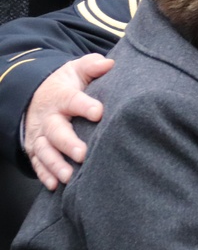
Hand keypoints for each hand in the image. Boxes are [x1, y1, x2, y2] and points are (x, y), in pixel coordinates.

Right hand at [24, 54, 113, 189]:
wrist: (38, 96)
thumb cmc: (66, 86)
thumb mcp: (76, 71)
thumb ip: (91, 66)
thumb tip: (109, 64)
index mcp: (62, 97)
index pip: (72, 100)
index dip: (84, 106)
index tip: (98, 112)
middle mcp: (49, 117)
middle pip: (56, 131)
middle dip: (68, 143)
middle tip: (82, 154)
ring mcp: (41, 135)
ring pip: (45, 150)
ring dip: (56, 164)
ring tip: (69, 177)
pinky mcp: (37, 149)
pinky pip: (38, 163)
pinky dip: (45, 174)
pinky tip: (55, 186)